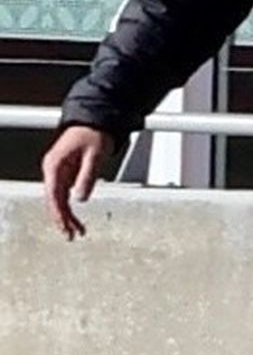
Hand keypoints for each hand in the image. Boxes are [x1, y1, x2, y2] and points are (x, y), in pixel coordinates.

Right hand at [41, 125, 111, 239]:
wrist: (96, 119)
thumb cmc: (94, 133)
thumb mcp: (95, 154)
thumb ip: (87, 176)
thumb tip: (80, 198)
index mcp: (55, 164)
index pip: (53, 194)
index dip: (59, 212)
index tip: (65, 226)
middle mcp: (54, 169)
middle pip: (54, 200)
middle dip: (62, 218)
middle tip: (72, 235)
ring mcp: (59, 172)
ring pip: (60, 199)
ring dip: (67, 215)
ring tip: (77, 231)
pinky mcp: (67, 173)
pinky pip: (66, 193)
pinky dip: (71, 206)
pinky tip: (75, 218)